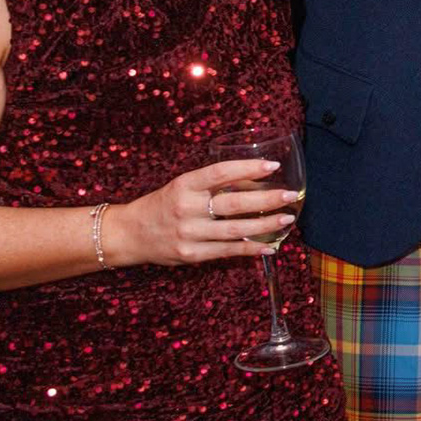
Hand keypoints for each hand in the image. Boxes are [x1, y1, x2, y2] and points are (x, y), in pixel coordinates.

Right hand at [107, 158, 300, 267]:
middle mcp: (186, 208)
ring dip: (265, 225)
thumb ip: (212, 185)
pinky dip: (251, 249)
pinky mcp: (191, 255)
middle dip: (267, 199)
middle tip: (290, 195)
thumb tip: (254, 182)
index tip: (273, 165)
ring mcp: (189, 234)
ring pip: (235, 230)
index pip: (220, 172)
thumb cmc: (162, 205)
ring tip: (287, 218)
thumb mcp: (182, 186)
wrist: (129, 234)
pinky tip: (270, 245)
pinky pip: (227, 251)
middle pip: (234, 203)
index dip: (248, 168)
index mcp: (184, 185)